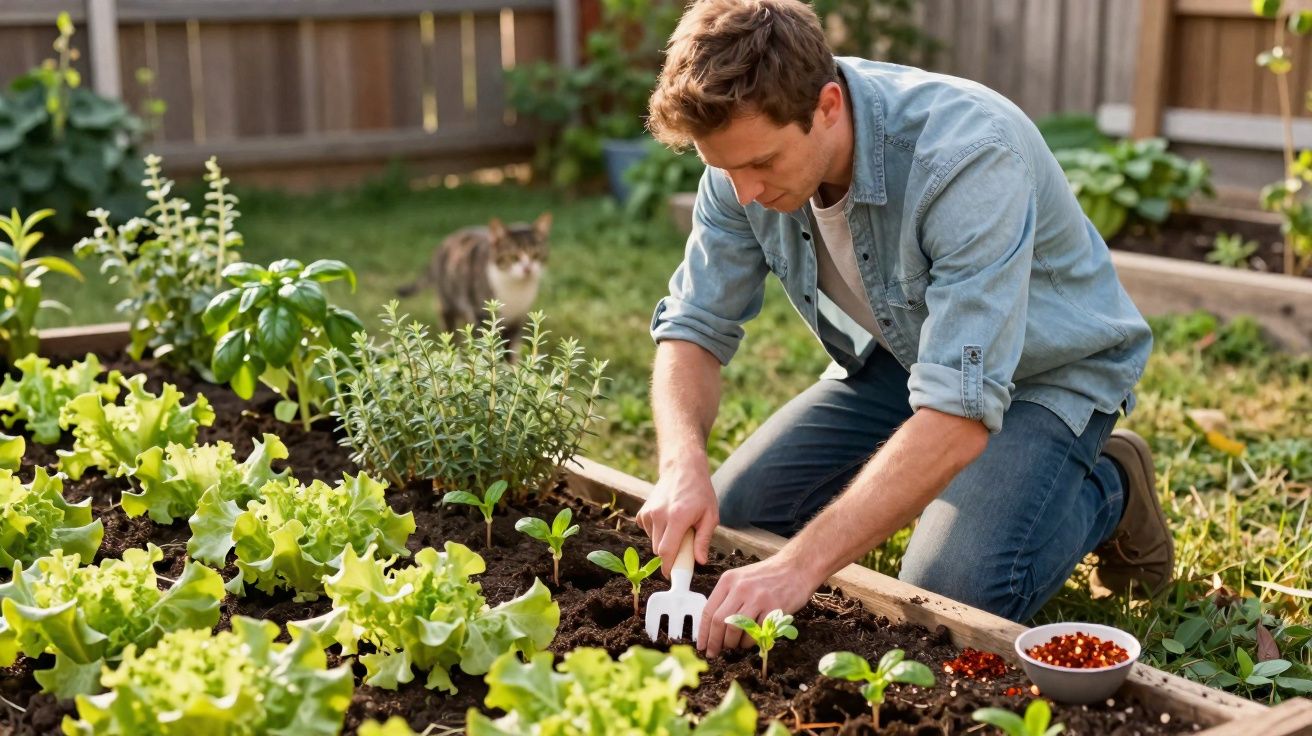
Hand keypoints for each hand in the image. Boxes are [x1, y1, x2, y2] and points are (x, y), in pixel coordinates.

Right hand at [636, 459, 717, 577]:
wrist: (682, 468)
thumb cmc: (700, 492)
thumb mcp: (710, 516)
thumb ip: (703, 540)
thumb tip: (700, 561)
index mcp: (677, 518)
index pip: (666, 551)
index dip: (668, 567)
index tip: (672, 575)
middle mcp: (659, 515)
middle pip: (658, 549)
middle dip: (669, 555)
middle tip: (683, 548)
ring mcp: (649, 513)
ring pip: (653, 541)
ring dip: (664, 542)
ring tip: (678, 528)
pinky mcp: (643, 511)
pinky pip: (647, 532)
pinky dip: (656, 532)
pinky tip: (667, 521)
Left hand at [698, 554, 822, 657]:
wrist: (796, 567)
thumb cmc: (767, 576)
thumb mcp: (741, 578)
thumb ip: (727, 598)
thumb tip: (712, 627)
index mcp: (729, 580)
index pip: (709, 610)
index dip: (703, 632)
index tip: (701, 645)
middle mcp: (741, 588)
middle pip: (720, 622)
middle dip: (715, 642)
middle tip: (714, 652)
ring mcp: (758, 599)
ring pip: (736, 630)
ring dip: (733, 643)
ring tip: (736, 645)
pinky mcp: (773, 609)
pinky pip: (756, 634)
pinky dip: (751, 642)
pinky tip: (751, 640)